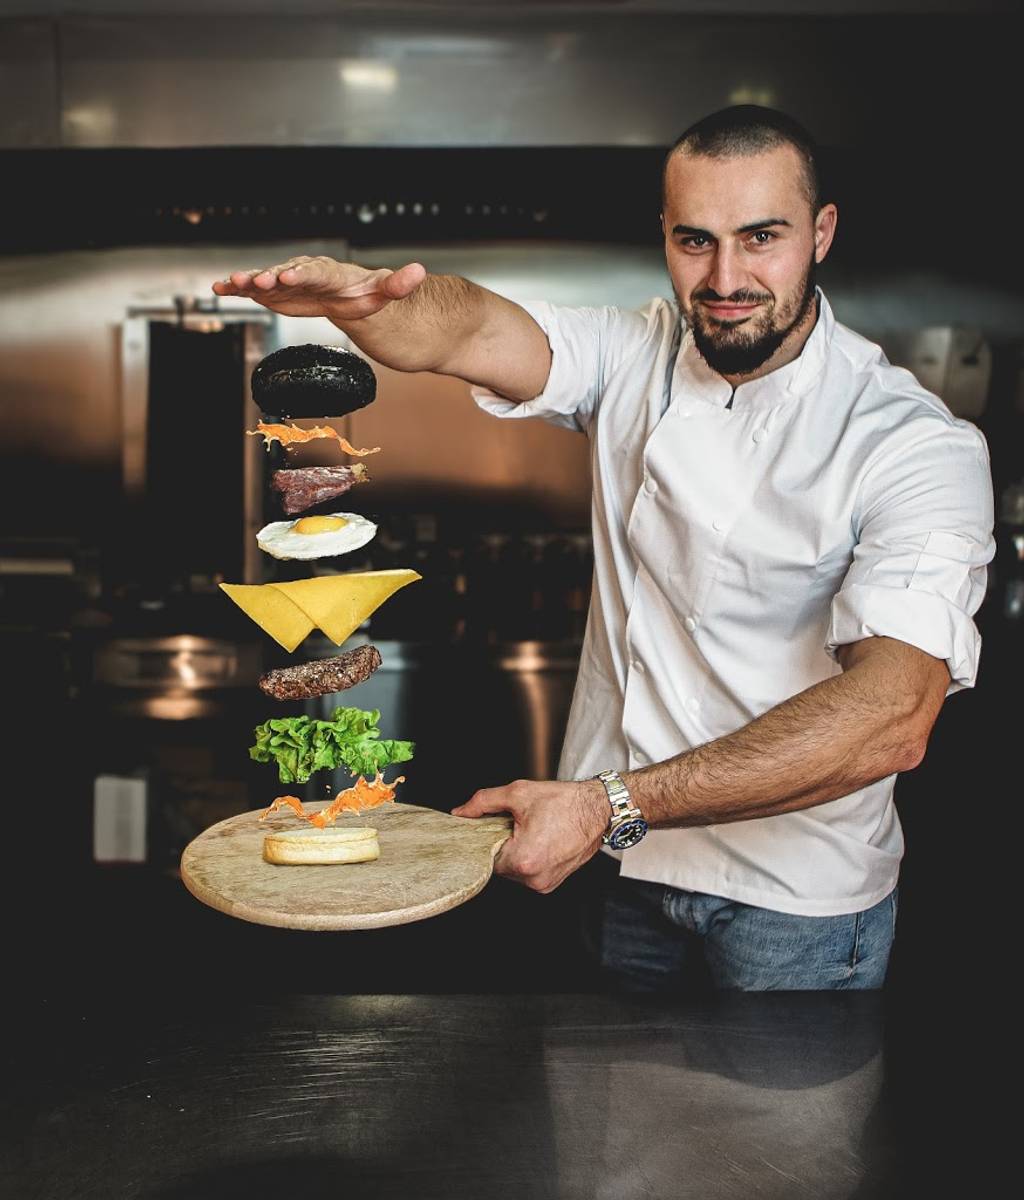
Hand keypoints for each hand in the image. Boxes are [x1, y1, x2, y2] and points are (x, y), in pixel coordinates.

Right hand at [211, 255, 426, 320]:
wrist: (352, 296)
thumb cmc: (367, 293)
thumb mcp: (385, 291)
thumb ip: (399, 284)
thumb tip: (419, 272)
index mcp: (331, 273)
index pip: (317, 272)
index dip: (303, 273)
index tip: (290, 275)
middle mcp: (306, 272)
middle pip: (286, 273)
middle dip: (270, 276)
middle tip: (255, 280)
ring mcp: (289, 281)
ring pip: (267, 280)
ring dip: (248, 282)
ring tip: (228, 283)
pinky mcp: (279, 292)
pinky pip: (256, 289)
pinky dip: (238, 288)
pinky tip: (220, 289)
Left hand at [451, 778, 608, 893]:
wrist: (598, 810)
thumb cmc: (564, 801)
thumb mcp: (518, 793)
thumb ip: (483, 802)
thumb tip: (461, 813)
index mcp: (523, 859)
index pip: (484, 855)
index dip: (485, 838)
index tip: (492, 825)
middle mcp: (534, 878)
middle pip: (499, 864)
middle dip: (502, 843)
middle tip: (515, 823)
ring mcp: (545, 884)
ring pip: (514, 870)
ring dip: (515, 852)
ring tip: (531, 831)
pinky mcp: (552, 883)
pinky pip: (529, 873)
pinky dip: (529, 858)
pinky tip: (540, 840)